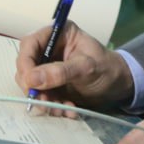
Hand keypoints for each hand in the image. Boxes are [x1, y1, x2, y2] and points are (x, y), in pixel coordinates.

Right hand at [15, 21, 133, 111]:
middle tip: (45, 102)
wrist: (118, 84)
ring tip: (61, 109)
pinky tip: (67, 109)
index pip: (30, 44)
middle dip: (34, 87)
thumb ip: (60, 72)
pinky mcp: (50, 83)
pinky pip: (41, 95)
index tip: (29, 83)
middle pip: (26, 66)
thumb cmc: (106, 68)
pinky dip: (51, 105)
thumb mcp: (86, 68)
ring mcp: (48, 66)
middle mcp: (49, 48)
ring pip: (32, 84)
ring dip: (43, 99)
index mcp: (58, 34)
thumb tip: (31, 78)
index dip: (25, 63)